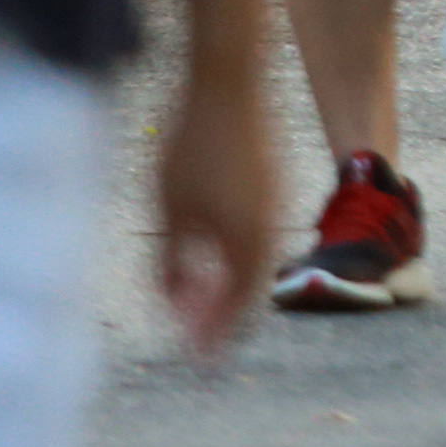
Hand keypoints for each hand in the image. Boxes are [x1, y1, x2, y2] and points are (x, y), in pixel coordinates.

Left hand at [157, 71, 271, 363]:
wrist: (227, 82)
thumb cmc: (190, 147)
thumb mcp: (169, 212)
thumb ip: (171, 266)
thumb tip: (173, 310)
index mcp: (249, 241)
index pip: (238, 308)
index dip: (216, 338)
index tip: (197, 364)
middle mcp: (272, 229)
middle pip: (250, 290)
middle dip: (221, 317)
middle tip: (191, 335)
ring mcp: (276, 205)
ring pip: (255, 263)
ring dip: (227, 287)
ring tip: (193, 299)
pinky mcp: (273, 186)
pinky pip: (258, 237)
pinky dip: (235, 258)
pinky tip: (208, 255)